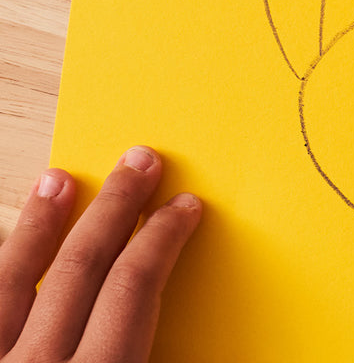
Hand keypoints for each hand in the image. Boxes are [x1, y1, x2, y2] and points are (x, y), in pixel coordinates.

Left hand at [0, 147, 200, 361]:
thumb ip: (155, 354)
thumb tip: (177, 321)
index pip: (134, 285)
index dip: (162, 237)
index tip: (182, 208)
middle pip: (82, 265)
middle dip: (115, 207)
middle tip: (139, 163)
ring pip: (14, 278)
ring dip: (41, 224)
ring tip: (59, 179)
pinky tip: (8, 240)